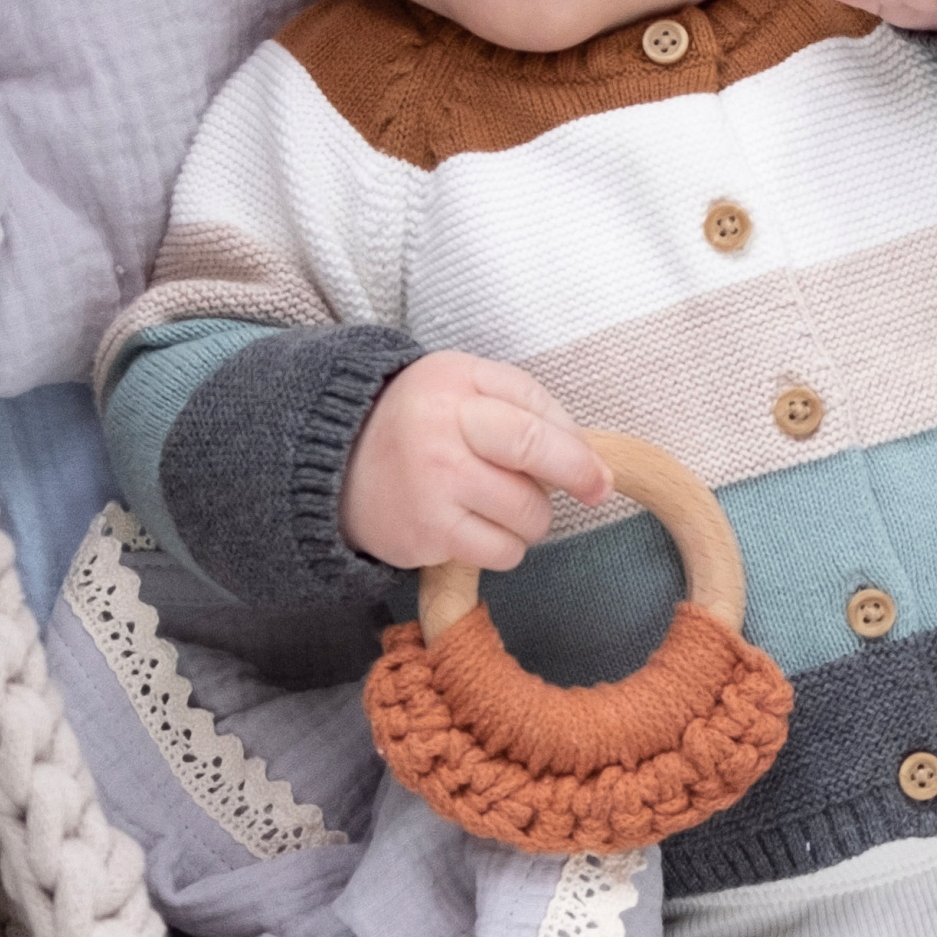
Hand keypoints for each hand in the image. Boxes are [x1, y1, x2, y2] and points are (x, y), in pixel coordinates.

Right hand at [341, 350, 612, 574]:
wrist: (335, 466)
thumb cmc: (418, 424)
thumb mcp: (463, 385)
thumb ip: (525, 402)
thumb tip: (588, 453)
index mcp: (454, 384)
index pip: (535, 416)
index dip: (579, 451)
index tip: (600, 475)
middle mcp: (441, 431)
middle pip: (536, 457)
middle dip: (575, 479)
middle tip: (586, 491)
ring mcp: (433, 485)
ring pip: (527, 515)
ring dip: (529, 518)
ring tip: (499, 503)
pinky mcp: (427, 534)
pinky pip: (501, 552)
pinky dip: (504, 546)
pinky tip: (478, 528)